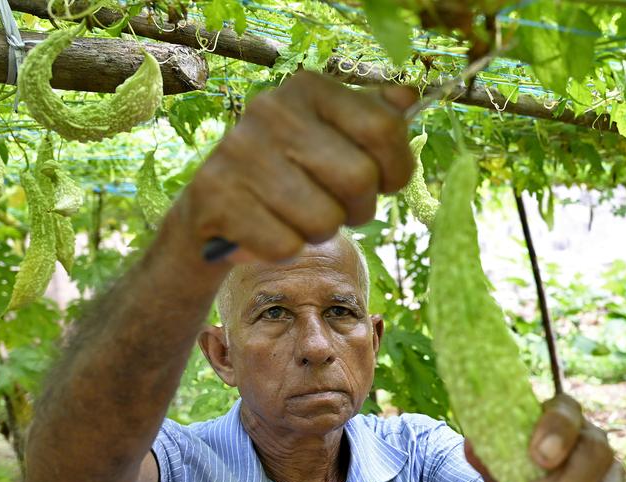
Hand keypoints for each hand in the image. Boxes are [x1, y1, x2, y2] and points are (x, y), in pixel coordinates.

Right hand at [167, 72, 416, 263]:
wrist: (216, 210)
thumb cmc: (292, 175)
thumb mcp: (335, 139)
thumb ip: (374, 119)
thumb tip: (408, 97)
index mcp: (308, 88)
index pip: (384, 128)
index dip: (396, 170)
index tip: (383, 182)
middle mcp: (272, 110)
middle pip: (359, 179)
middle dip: (358, 208)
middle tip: (335, 206)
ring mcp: (240, 151)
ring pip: (324, 220)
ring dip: (320, 233)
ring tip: (297, 216)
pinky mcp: (217, 196)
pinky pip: (286, 246)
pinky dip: (284, 249)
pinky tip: (267, 229)